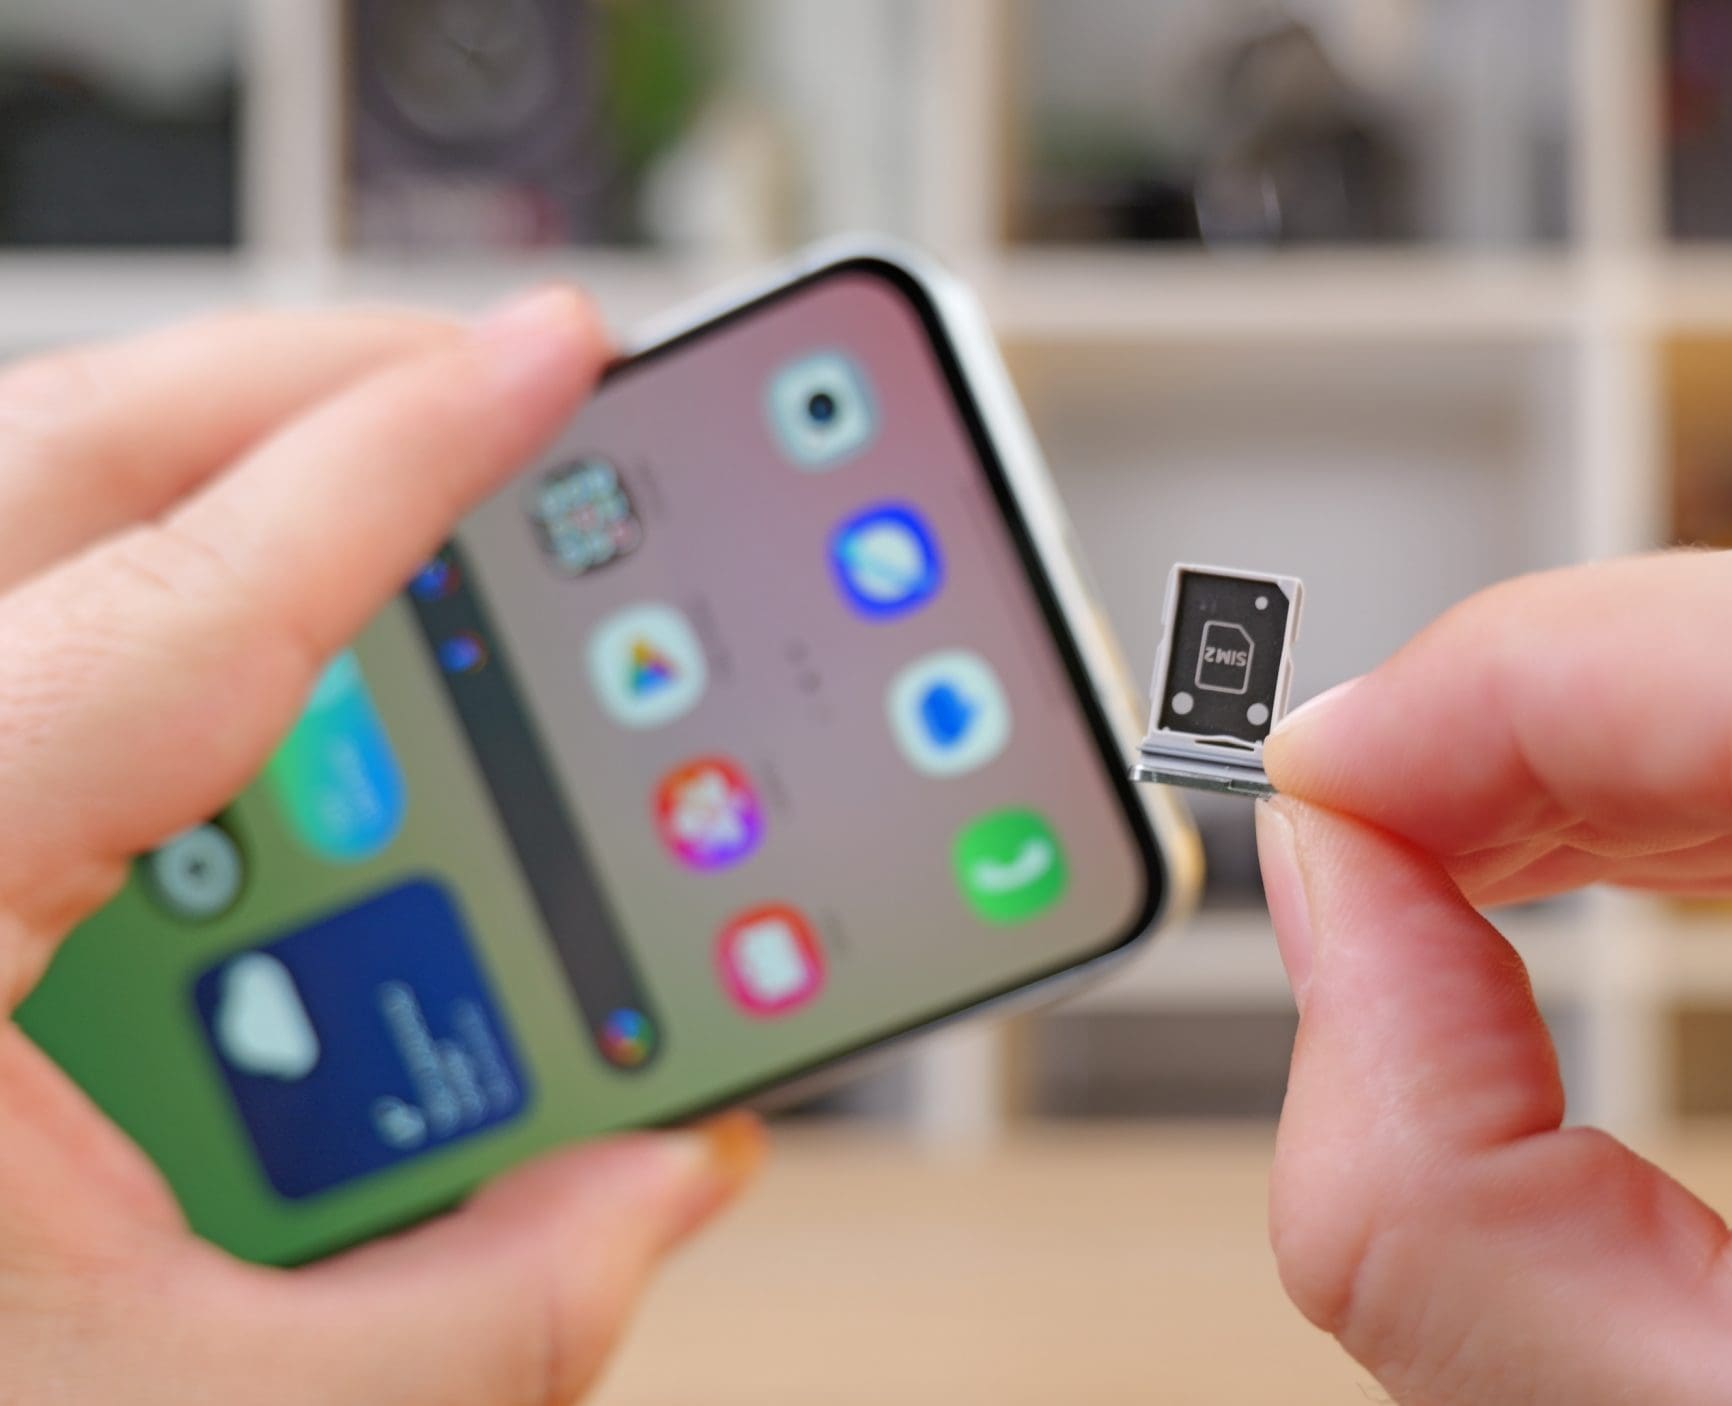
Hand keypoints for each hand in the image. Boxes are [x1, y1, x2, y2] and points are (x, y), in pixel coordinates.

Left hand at [0, 295, 760, 1405]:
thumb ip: (459, 1316)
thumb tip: (648, 1190)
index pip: (183, 605)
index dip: (403, 458)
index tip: (552, 354)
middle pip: (53, 464)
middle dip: (304, 394)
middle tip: (499, 395)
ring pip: (12, 531)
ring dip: (211, 502)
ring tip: (385, 534)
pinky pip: (2, 644)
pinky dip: (122, 611)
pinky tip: (222, 720)